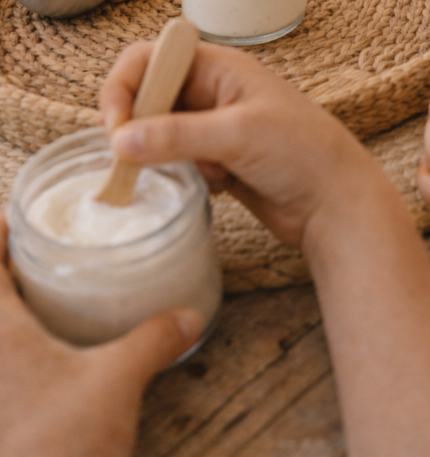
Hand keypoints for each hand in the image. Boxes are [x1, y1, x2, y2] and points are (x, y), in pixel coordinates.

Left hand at [0, 214, 201, 456]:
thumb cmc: (60, 447)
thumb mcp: (116, 383)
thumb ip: (153, 341)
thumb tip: (190, 315)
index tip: (9, 215)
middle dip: (3, 276)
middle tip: (26, 257)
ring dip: (7, 315)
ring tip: (32, 306)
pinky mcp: (0, 419)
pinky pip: (1, 376)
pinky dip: (11, 359)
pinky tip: (38, 366)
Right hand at [101, 43, 374, 251]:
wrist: (338, 203)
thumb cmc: (303, 152)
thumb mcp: (238, 135)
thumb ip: (177, 135)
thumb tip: (120, 139)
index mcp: (220, 66)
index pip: (151, 57)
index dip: (125, 85)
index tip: (116, 127)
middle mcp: (212, 90)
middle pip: (149, 96)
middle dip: (141, 127)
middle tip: (140, 159)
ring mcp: (214, 126)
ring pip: (159, 134)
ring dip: (168, 157)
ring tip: (208, 172)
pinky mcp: (217, 159)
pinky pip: (177, 162)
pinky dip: (189, 176)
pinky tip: (224, 185)